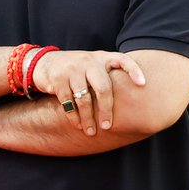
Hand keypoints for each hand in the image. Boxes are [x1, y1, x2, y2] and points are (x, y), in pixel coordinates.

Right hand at [31, 50, 146, 135]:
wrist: (45, 62)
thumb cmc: (77, 69)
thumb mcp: (93, 65)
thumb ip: (107, 76)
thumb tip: (130, 101)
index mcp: (102, 58)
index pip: (123, 60)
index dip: (134, 71)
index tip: (143, 84)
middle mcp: (89, 61)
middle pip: (103, 88)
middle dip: (106, 110)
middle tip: (107, 126)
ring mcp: (73, 69)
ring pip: (84, 99)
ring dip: (87, 118)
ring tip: (91, 131)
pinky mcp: (58, 78)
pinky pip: (68, 102)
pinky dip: (73, 116)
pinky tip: (77, 125)